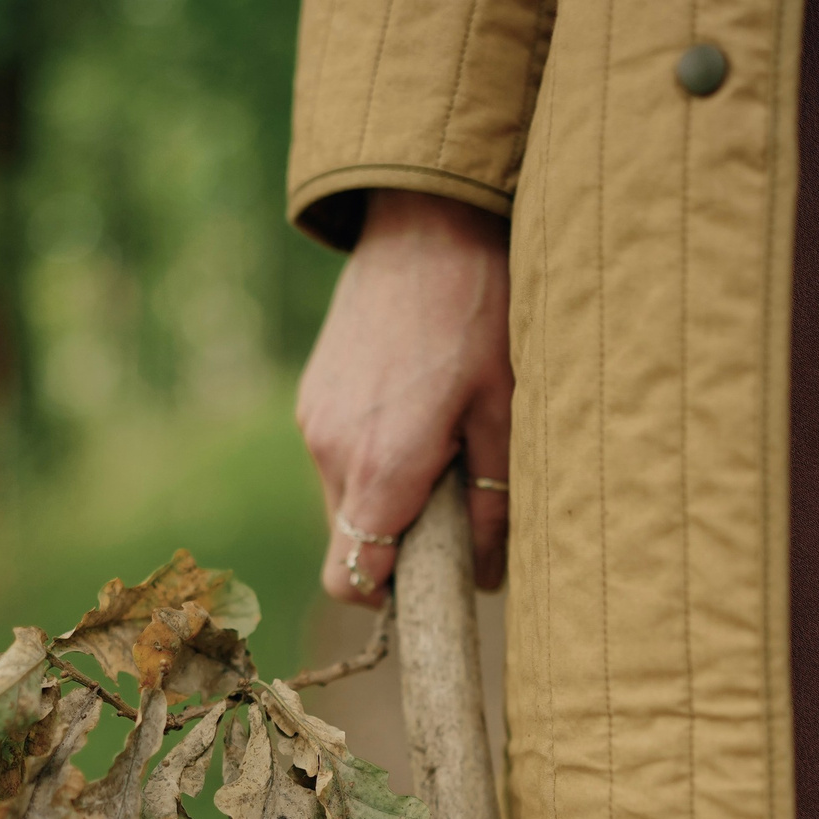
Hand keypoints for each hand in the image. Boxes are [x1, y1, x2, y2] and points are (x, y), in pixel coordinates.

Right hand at [295, 190, 512, 602]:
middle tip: (456, 501)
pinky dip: (371, 457)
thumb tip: (487, 575)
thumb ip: (492, 503)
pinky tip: (416, 410)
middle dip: (397, 543)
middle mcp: (332, 452)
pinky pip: (337, 456)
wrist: (426, 222)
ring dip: (385, 496)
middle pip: (350, 544)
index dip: (389, 597)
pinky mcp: (312, 395)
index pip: (352, 580)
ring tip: (441, 443)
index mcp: (382, 466)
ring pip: (344, 500)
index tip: (433, 579)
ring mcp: (314, 421)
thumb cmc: (479, 313)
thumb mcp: (506, 410)